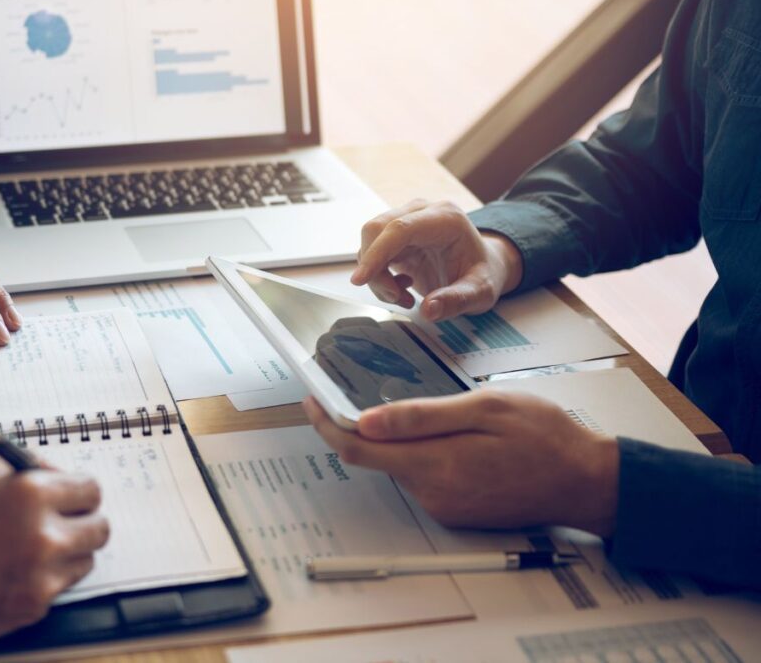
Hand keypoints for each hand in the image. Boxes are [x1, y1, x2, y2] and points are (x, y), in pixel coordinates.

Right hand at [0, 463, 108, 660]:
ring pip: (85, 560)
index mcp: (30, 494)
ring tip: (30, 550)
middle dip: (82, 522)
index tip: (74, 497)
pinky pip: (59, 587)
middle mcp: (42, 534)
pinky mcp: (32, 607)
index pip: (90, 489)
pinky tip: (11, 574)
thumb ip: (23, 474)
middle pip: (99, 528)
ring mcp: (40, 575)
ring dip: (67, 554)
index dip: (79, 493)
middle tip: (62, 524)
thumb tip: (57, 473)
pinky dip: (44, 580)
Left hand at [303, 392, 617, 534]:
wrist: (587, 483)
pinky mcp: (457, 510)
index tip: (312, 400)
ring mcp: (444, 506)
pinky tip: (448, 434)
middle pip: (375, 459)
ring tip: (423, 408)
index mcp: (434, 465)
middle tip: (358, 388)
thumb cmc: (545, 438)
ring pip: (400, 466)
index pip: (357, 450)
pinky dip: (421, 454)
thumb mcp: (484, 409)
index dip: (326, 425)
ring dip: (397, 440)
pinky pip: (424, 477)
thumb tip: (367, 421)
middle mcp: (432, 493)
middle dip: (361, 427)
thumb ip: (422, 417)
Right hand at [351, 200, 522, 320]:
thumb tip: (428, 310)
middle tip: (396, 298)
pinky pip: (373, 252)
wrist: (484, 266)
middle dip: (375, 269)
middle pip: (376, 230)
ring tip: (403, 297)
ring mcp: (407, 219)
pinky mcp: (396, 235)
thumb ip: (456, 300)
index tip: (360, 280)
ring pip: (370, 242)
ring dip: (377, 276)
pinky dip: (379, 276)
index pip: (399, 229)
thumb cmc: (483, 274)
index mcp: (445, 218)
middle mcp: (422, 212)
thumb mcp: (480, 292)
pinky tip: (401, 287)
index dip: (376, 253)